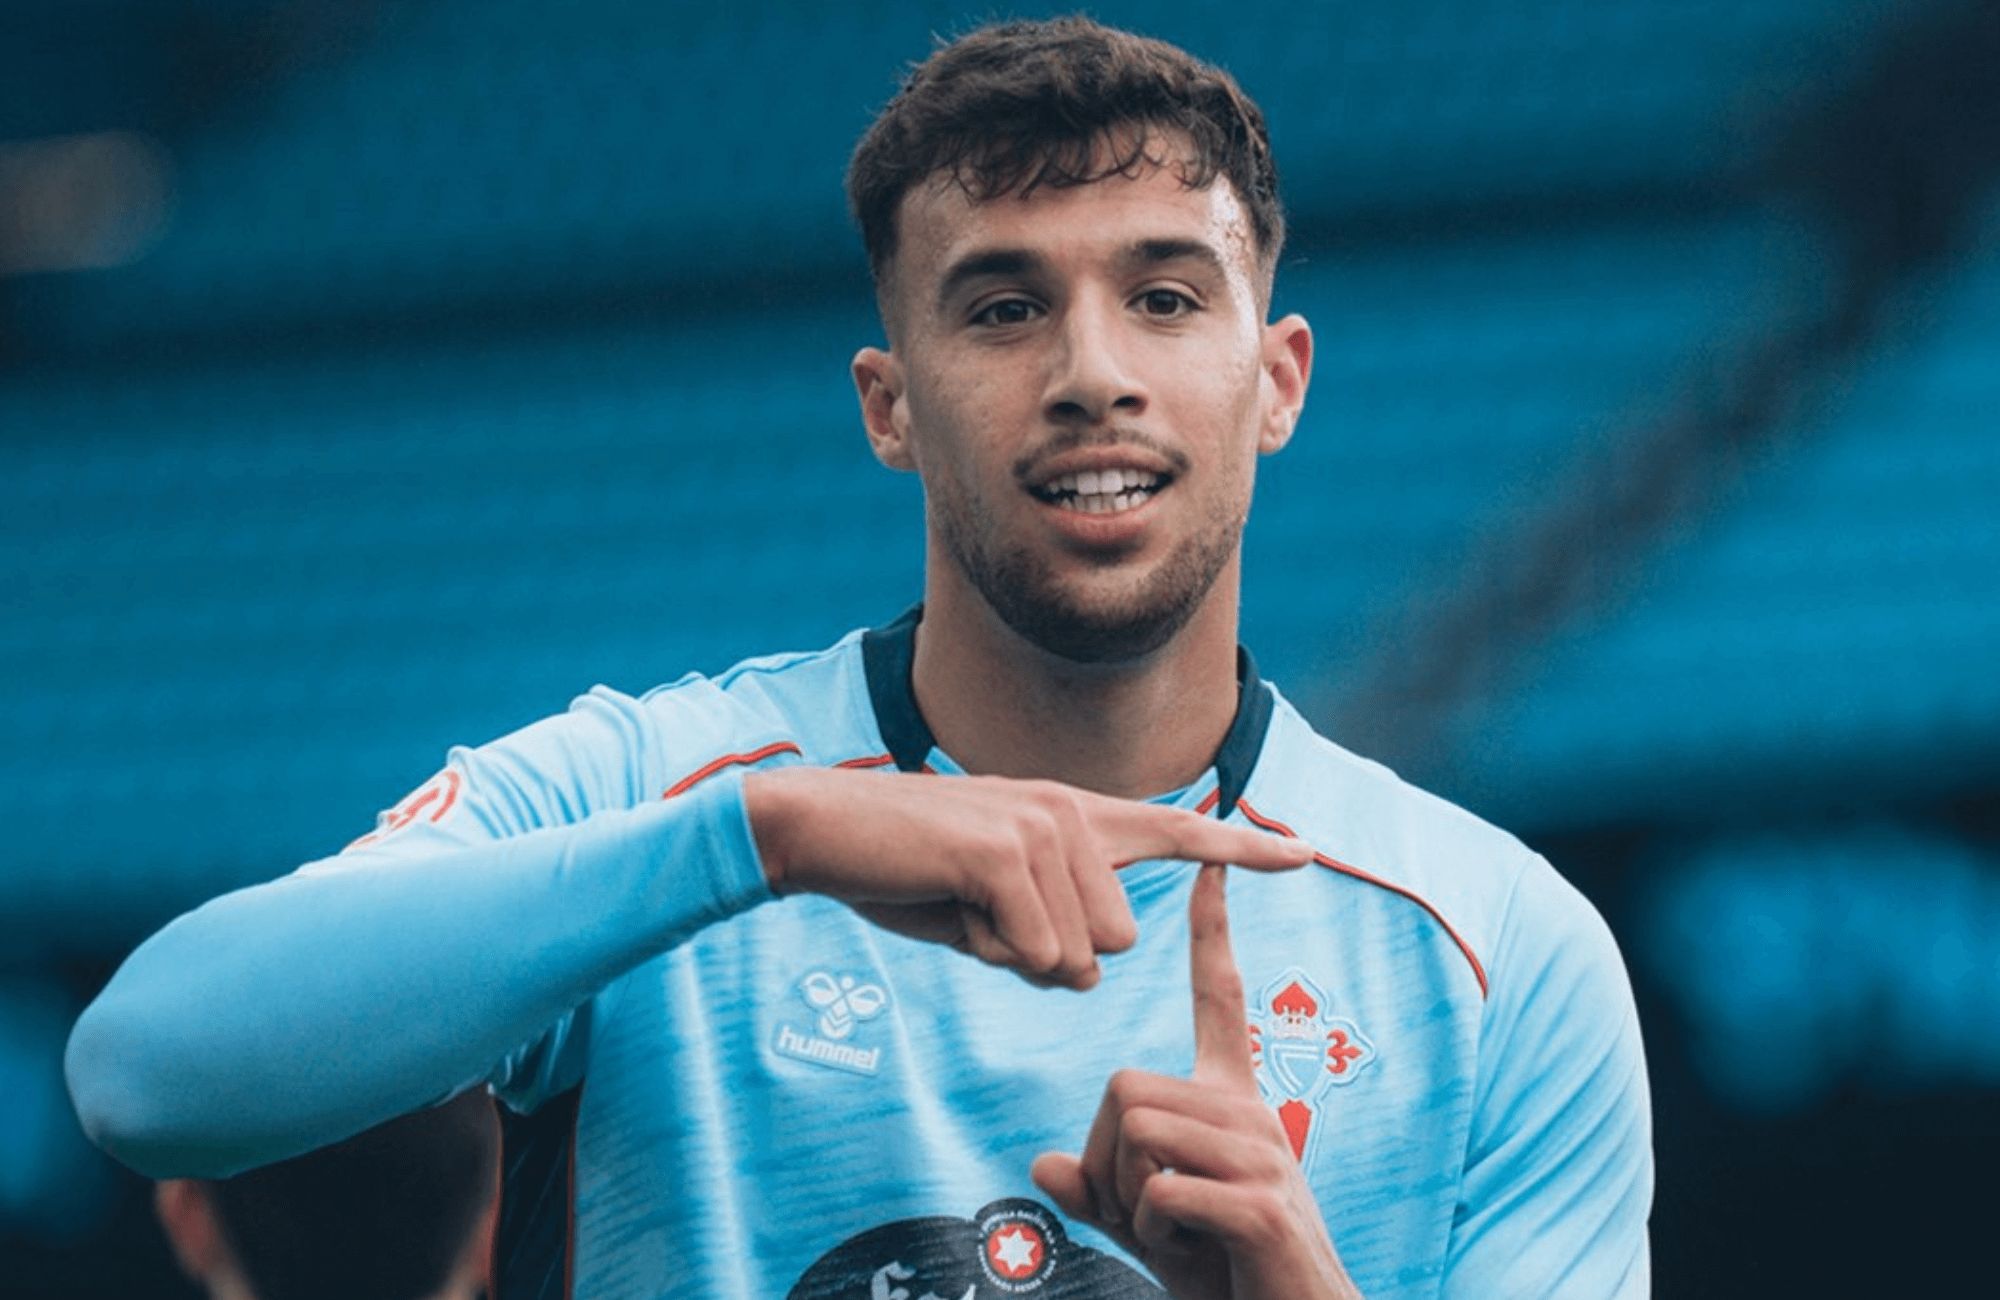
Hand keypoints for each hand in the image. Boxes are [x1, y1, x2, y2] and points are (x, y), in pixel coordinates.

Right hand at [742, 767, 1312, 989]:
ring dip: (1013, 956)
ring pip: (1075, 956)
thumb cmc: (903, 872)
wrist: (822, 830)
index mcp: (1072, 816)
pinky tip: (951, 907)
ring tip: (960, 904)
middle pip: (1114, 943)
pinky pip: (1037, 954)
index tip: (1305, 855)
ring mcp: (1041, 826)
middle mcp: (1069, 811)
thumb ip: (1046, 930)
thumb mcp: (988, 909)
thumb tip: (1082, 972)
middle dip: (1046, 958)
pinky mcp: (1007, 853)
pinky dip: (992, 953)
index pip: (1176, 829)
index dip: (1242, 848)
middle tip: (979, 917)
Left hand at [1031, 865, 1362, 1297]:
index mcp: (1232, 1100)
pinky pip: (1159, 1191)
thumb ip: (1098, 1191)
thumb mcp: (1147, 1225)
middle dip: (1108, 1160)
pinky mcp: (1262, 1204)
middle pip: (1125, 1085)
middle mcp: (1252, 1111)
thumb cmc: (1224, 1271)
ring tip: (1181, 1231)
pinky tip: (1196, 1250)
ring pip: (1137, 1132)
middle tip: (1152, 1212)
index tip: (1209, 866)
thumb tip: (1042, 1162)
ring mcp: (1263, 1154)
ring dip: (1130, 1200)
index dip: (1211, 932)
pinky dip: (1153, 1232)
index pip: (1221, 997)